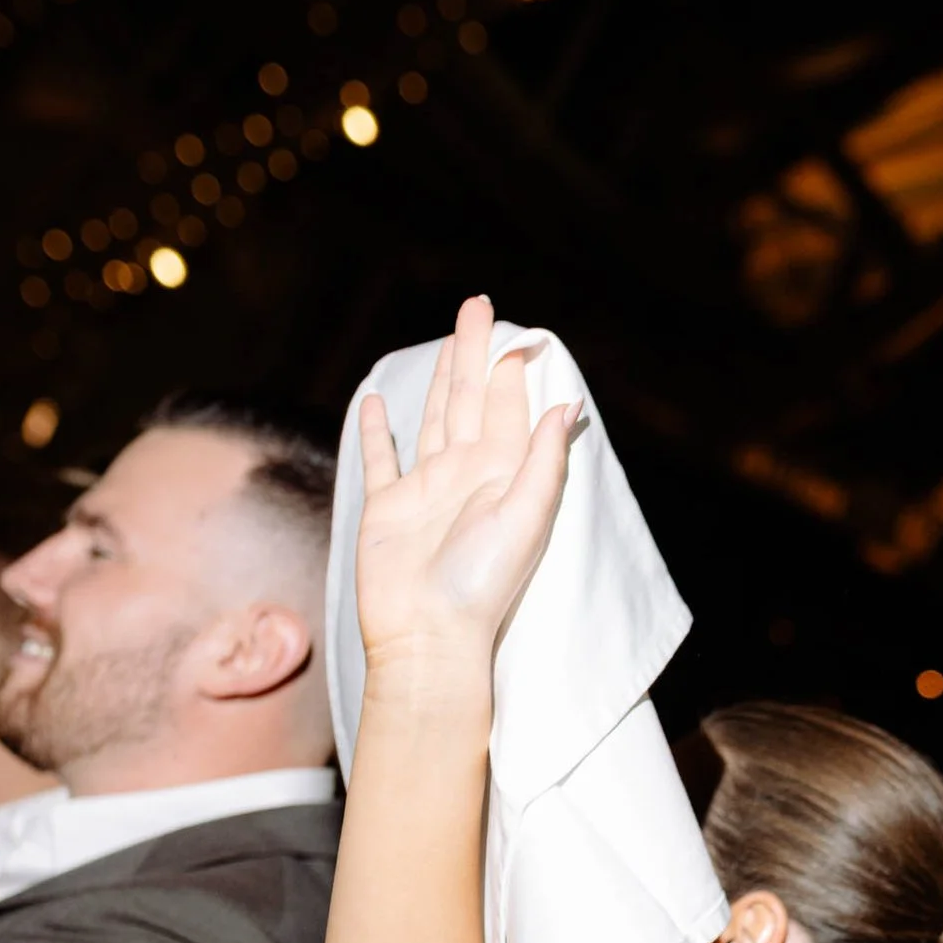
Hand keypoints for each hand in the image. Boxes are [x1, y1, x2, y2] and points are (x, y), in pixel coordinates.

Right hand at [353, 293, 577, 668]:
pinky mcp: (387, 507)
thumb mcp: (525, 516)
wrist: (428, 636)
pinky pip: (381, 459)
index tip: (524, 332)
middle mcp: (464, 475)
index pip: (508, 407)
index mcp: (500, 474)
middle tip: (480, 306)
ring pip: (432, 418)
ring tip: (446, 341)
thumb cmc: (481, 586)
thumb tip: (567, 404)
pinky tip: (375, 402)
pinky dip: (378, 431)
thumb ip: (544, 459)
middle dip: (475, 353)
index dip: (514, 369)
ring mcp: (424, 489)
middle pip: (469, 398)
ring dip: (438, 378)